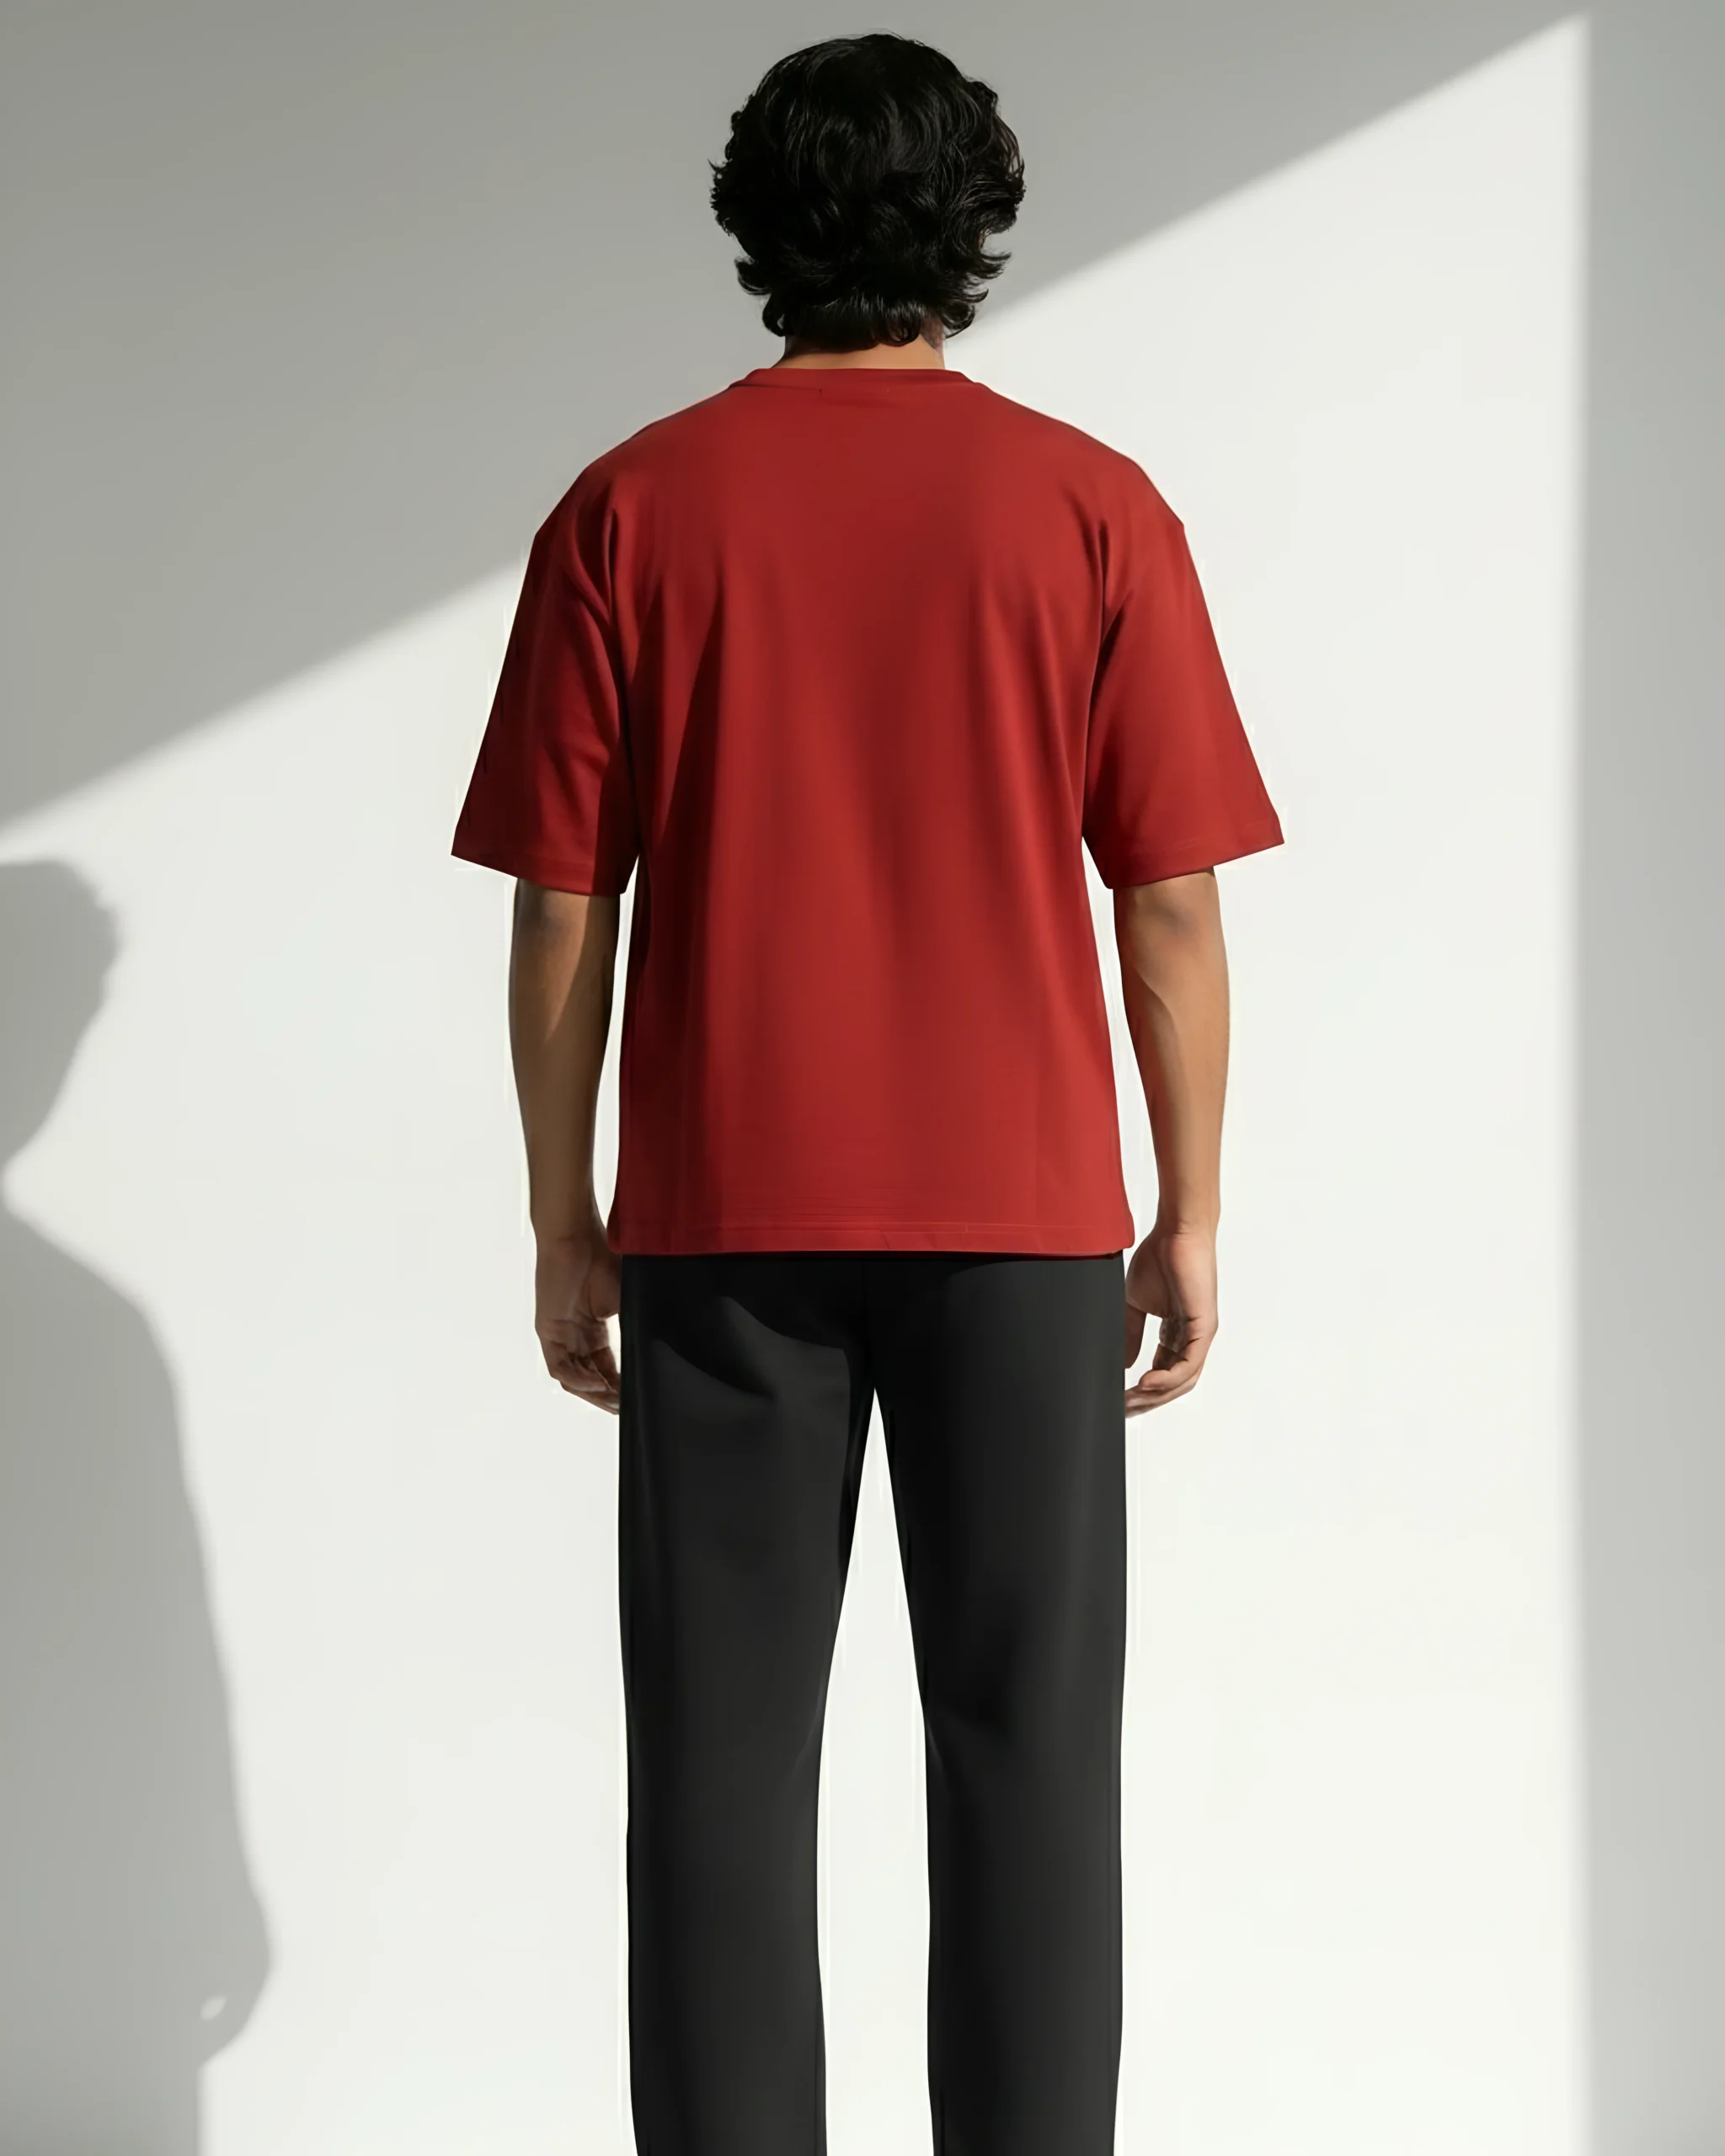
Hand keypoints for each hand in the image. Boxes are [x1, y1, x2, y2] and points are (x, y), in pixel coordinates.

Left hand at [534, 1221, 621, 1413]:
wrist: (576, 1236)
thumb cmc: (603, 1257)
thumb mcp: (628, 1297)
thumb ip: (639, 1321)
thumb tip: (665, 1342)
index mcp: (594, 1330)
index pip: (607, 1368)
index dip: (621, 1386)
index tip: (638, 1399)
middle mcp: (575, 1336)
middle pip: (590, 1379)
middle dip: (609, 1397)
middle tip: (628, 1409)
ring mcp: (560, 1335)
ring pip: (574, 1379)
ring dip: (595, 1393)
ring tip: (615, 1403)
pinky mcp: (548, 1331)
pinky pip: (561, 1367)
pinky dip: (579, 1380)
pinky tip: (598, 1384)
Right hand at [1123, 1223, 1216, 1414]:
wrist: (1175, 1233)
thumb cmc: (1159, 1258)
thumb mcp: (1134, 1304)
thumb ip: (1130, 1333)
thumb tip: (1124, 1363)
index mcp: (1175, 1333)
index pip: (1162, 1373)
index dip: (1143, 1390)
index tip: (1121, 1400)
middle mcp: (1190, 1338)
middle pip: (1173, 1383)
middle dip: (1148, 1400)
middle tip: (1124, 1408)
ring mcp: (1200, 1334)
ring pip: (1183, 1379)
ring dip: (1157, 1394)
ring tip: (1132, 1399)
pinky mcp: (1204, 1327)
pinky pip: (1189, 1363)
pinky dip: (1168, 1378)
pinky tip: (1146, 1382)